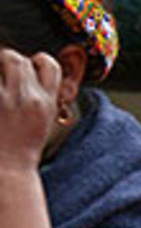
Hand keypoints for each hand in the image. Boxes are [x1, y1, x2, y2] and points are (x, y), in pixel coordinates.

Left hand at [0, 49, 61, 174]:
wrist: (9, 170)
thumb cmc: (23, 148)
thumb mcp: (44, 123)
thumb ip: (42, 98)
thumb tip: (34, 71)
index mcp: (46, 104)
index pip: (50, 66)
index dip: (38, 62)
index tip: (30, 70)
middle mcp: (30, 99)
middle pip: (20, 60)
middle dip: (9, 64)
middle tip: (3, 81)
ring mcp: (8, 99)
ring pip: (4, 57)